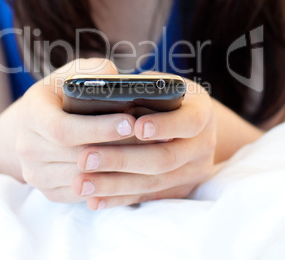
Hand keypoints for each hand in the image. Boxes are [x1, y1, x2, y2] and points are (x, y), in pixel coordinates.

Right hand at [15, 58, 136, 202]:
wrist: (37, 122)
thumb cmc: (62, 92)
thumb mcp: (74, 72)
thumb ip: (95, 72)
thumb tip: (118, 83)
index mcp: (31, 114)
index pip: (63, 129)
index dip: (98, 128)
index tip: (130, 122)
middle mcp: (27, 146)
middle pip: (76, 156)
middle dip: (116, 149)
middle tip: (150, 139)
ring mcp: (35, 173)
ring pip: (82, 179)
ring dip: (117, 169)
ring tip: (148, 154)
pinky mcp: (47, 191)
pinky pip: (83, 195)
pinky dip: (109, 185)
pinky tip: (132, 171)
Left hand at [73, 74, 216, 209]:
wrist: (190, 124)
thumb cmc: (166, 97)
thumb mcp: (162, 86)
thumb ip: (144, 91)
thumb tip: (111, 97)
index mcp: (202, 112)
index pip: (189, 121)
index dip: (164, 125)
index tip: (136, 126)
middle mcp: (203, 145)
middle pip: (165, 158)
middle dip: (122, 159)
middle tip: (86, 158)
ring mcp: (193, 171)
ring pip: (153, 183)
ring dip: (114, 184)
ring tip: (81, 183)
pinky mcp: (179, 189)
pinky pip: (147, 197)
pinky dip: (119, 198)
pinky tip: (94, 199)